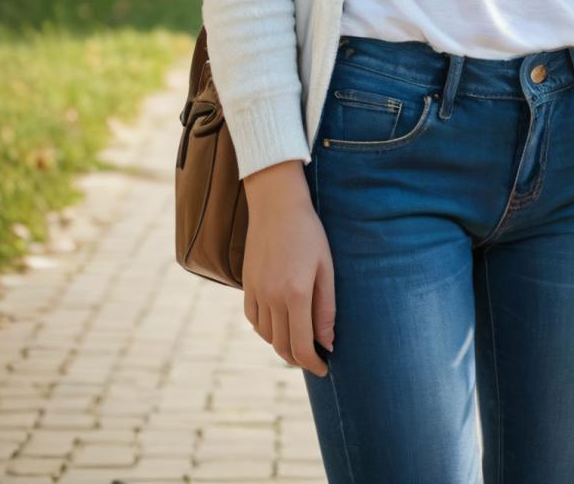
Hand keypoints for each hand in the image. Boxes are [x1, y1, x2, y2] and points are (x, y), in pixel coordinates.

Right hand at [242, 160, 335, 377]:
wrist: (277, 204)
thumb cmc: (308, 233)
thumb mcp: (325, 267)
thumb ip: (326, 308)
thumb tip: (327, 342)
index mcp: (295, 294)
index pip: (301, 345)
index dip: (312, 363)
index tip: (324, 368)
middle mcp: (271, 298)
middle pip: (282, 346)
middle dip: (298, 359)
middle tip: (314, 359)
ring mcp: (256, 292)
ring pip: (267, 335)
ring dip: (282, 345)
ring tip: (299, 341)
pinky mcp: (246, 284)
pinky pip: (253, 319)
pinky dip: (266, 330)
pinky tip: (279, 324)